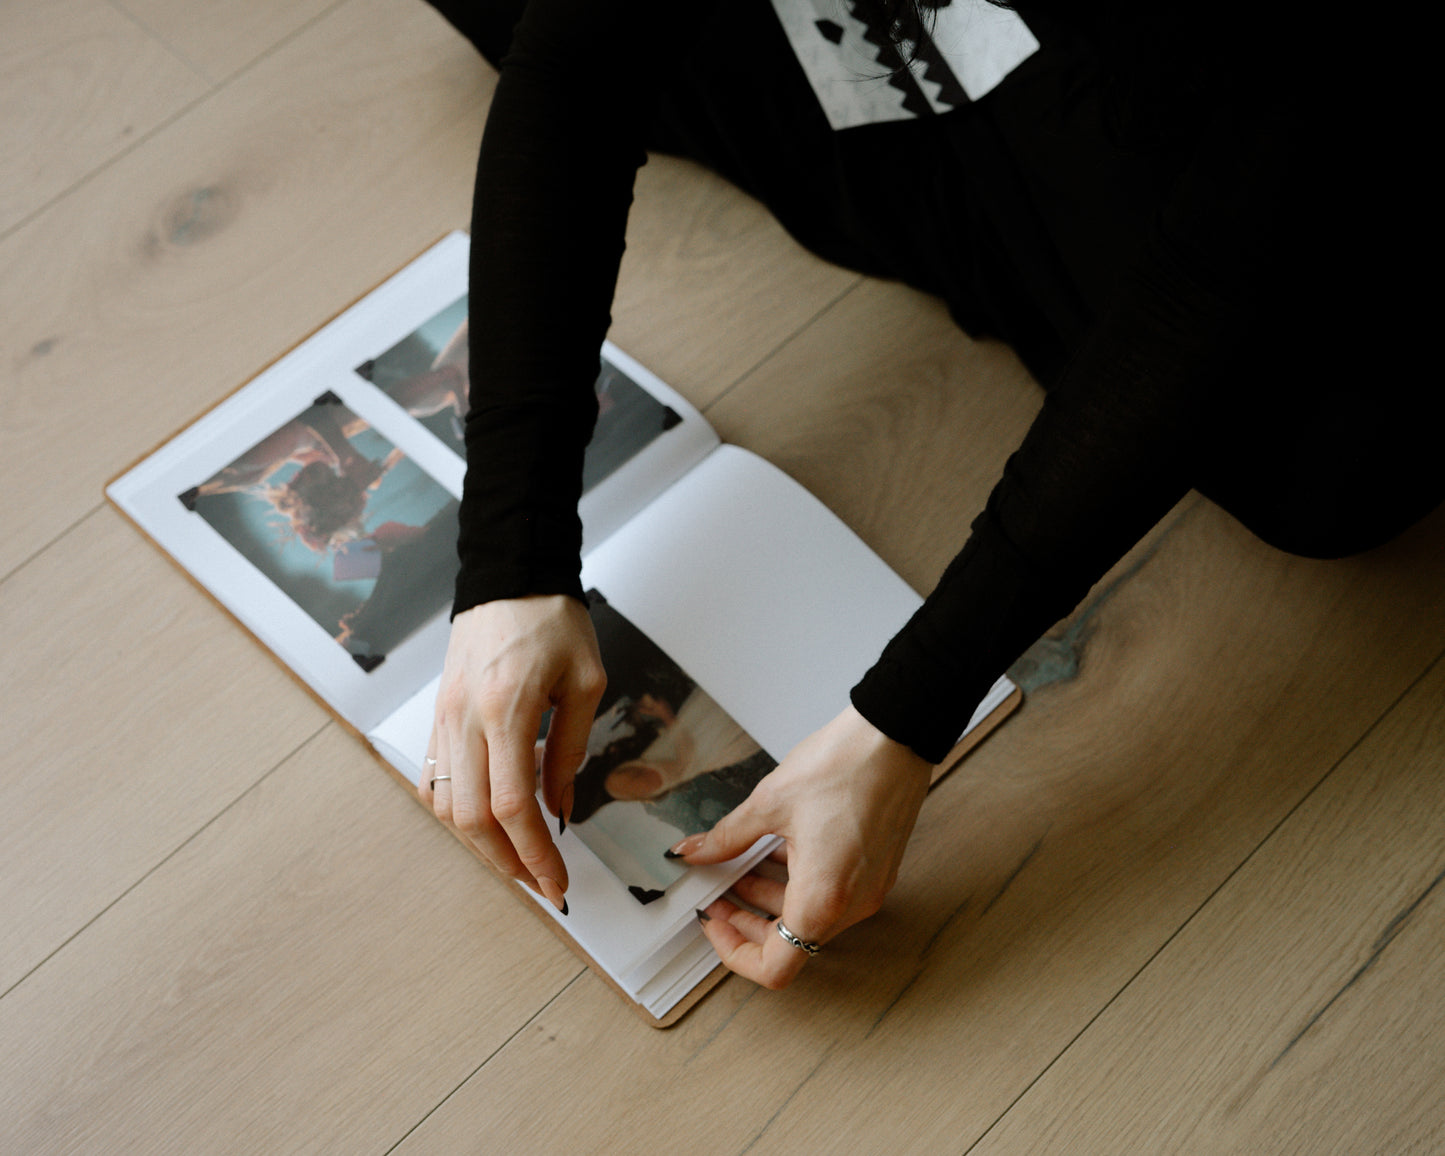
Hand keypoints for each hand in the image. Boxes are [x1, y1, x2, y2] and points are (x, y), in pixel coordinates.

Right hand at [421, 595, 605, 911]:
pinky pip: (434, 779)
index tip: (557, 883)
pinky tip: (484, 823)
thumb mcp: (585, 684)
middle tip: (540, 883)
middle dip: (507, 862)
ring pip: (444, 805)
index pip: (512, 805)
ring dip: (479, 844)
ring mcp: (443, 717)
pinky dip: (455, 813)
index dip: (534, 854)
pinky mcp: (437, 714)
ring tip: (516, 861)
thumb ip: (571, 750)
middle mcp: (464, 718)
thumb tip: (562, 810)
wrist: (510, 574)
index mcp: (506, 708)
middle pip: (471, 817)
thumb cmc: (553, 621)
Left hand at [671, 705, 932, 988]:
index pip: (775, 968)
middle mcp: (852, 906)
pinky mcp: (877, 870)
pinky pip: (831, 895)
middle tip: (716, 893)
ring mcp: (869, 890)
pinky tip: (775, 850)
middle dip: (747, 921)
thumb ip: (727, 838)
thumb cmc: (844, 766)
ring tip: (739, 865)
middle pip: (790, 943)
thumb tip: (694, 852)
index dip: (734, 952)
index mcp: (823, 900)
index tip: (713, 921)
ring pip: (809, 917)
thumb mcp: (770, 802)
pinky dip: (798, 883)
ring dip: (770, 899)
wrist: (896, 735)